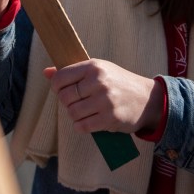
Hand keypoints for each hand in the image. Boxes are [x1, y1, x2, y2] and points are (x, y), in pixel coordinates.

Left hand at [44, 59, 164, 135]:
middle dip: (67, 102)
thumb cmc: (118, 82)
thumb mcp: (98, 70)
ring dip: (75, 115)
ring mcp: (104, 100)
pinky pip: (82, 126)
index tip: (64, 90)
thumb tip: (46, 72)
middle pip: (64, 97)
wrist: (147, 98)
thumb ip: (72, 72)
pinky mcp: (109, 118)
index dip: (57, 87)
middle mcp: (98, 81)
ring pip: (72, 113)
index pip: (60, 78)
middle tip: (78, 102)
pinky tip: (91, 120)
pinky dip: (82, 126)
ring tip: (86, 111)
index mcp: (94, 66)